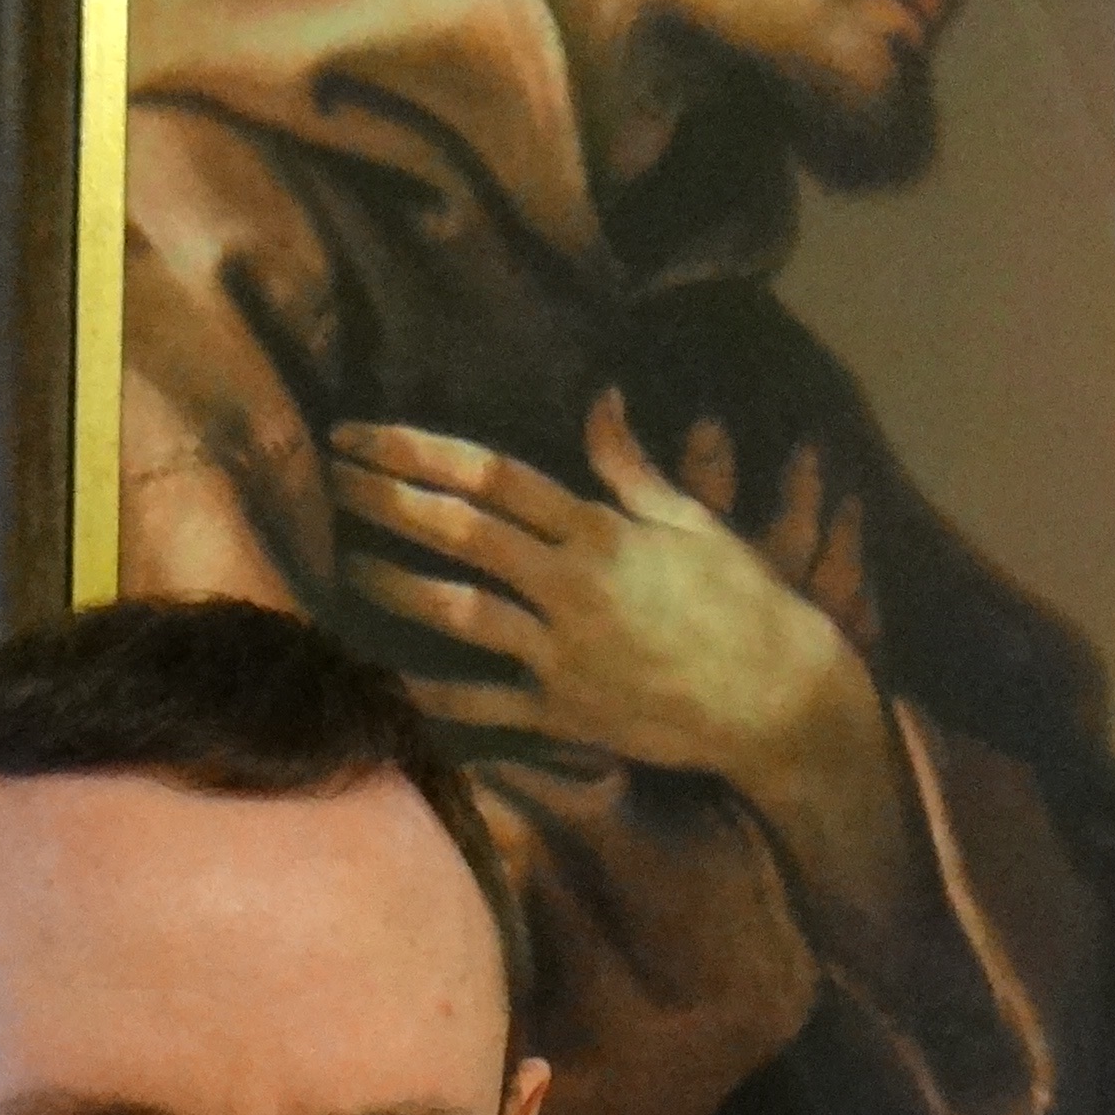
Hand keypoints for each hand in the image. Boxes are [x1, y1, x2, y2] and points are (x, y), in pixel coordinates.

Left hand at [332, 395, 845, 783]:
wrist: (784, 704)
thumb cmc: (749, 605)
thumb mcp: (696, 524)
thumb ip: (631, 468)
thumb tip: (599, 400)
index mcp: (602, 534)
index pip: (492, 477)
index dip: (418, 451)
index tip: (362, 434)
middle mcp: (573, 589)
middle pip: (460, 534)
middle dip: (386, 501)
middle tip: (330, 476)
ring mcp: (564, 655)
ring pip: (458, 612)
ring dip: (392, 583)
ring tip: (342, 560)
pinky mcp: (566, 714)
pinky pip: (484, 704)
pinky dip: (431, 694)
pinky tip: (381, 677)